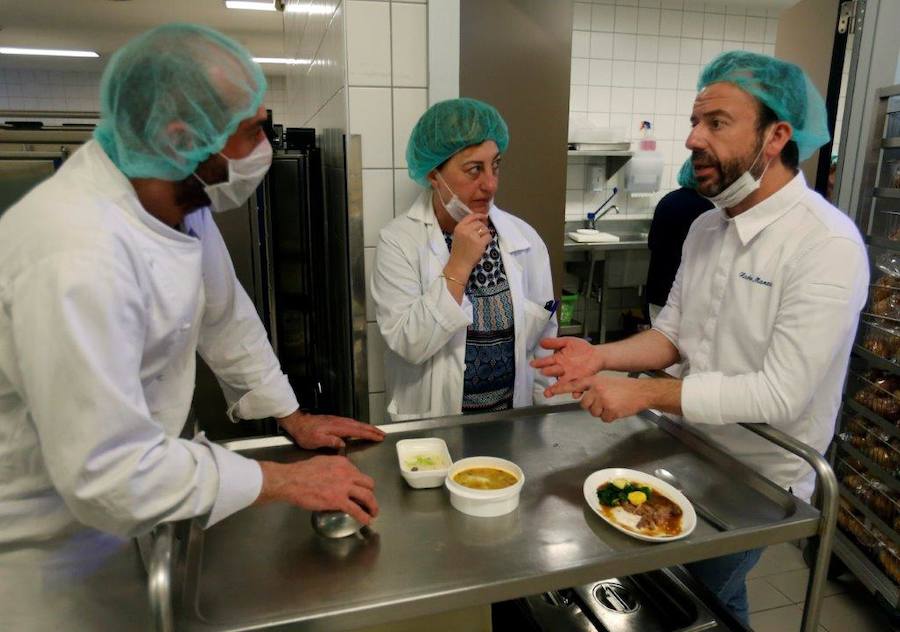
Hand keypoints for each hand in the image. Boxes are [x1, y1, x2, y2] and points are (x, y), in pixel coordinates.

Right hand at [256, 456, 378, 524]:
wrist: (292, 480)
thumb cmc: (301, 472)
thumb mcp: (322, 461)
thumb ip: (333, 466)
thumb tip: (335, 473)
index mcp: (343, 463)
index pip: (359, 473)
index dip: (360, 483)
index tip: (359, 490)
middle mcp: (347, 473)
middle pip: (368, 483)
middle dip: (370, 493)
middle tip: (369, 501)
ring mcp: (344, 487)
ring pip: (367, 496)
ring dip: (373, 505)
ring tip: (373, 512)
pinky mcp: (338, 500)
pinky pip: (356, 510)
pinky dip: (364, 516)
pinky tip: (367, 520)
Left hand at [278, 410, 384, 449]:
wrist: (297, 422)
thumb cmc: (305, 433)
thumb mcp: (315, 441)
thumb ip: (330, 441)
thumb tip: (343, 443)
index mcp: (337, 428)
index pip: (358, 431)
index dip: (369, 434)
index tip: (379, 437)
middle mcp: (340, 422)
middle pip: (360, 426)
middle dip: (373, 430)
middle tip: (383, 434)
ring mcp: (338, 421)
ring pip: (357, 424)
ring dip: (367, 427)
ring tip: (376, 431)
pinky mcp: (335, 421)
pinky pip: (352, 423)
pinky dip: (360, 426)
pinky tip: (360, 429)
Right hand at [446, 213, 490, 275]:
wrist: (459, 264)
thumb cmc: (459, 251)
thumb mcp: (458, 236)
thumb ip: (466, 228)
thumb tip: (480, 221)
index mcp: (459, 227)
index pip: (471, 216)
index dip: (479, 215)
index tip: (484, 216)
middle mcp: (465, 230)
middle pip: (479, 223)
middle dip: (483, 228)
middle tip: (481, 235)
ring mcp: (473, 236)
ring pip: (485, 229)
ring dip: (485, 234)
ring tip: (480, 241)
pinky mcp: (479, 243)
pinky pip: (489, 237)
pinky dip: (488, 240)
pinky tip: (483, 245)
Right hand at [531, 337, 603, 395]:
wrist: (596, 355)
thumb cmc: (581, 349)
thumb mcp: (568, 342)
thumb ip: (555, 343)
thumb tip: (541, 342)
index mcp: (558, 360)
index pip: (546, 362)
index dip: (539, 363)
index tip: (533, 364)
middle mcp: (562, 370)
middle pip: (553, 372)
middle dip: (548, 371)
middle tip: (544, 371)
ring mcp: (571, 377)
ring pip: (561, 383)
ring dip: (556, 389)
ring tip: (549, 393)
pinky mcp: (580, 381)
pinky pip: (578, 388)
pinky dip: (576, 392)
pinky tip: (575, 395)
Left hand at [552, 374, 649, 421]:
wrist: (641, 392)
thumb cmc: (624, 387)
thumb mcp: (606, 382)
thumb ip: (593, 388)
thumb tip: (584, 398)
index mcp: (594, 381)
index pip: (573, 385)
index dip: (560, 389)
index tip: (548, 392)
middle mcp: (596, 389)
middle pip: (584, 405)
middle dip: (593, 406)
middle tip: (606, 401)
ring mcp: (603, 400)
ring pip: (593, 413)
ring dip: (602, 412)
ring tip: (613, 404)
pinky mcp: (610, 410)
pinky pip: (604, 419)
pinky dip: (610, 417)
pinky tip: (618, 409)